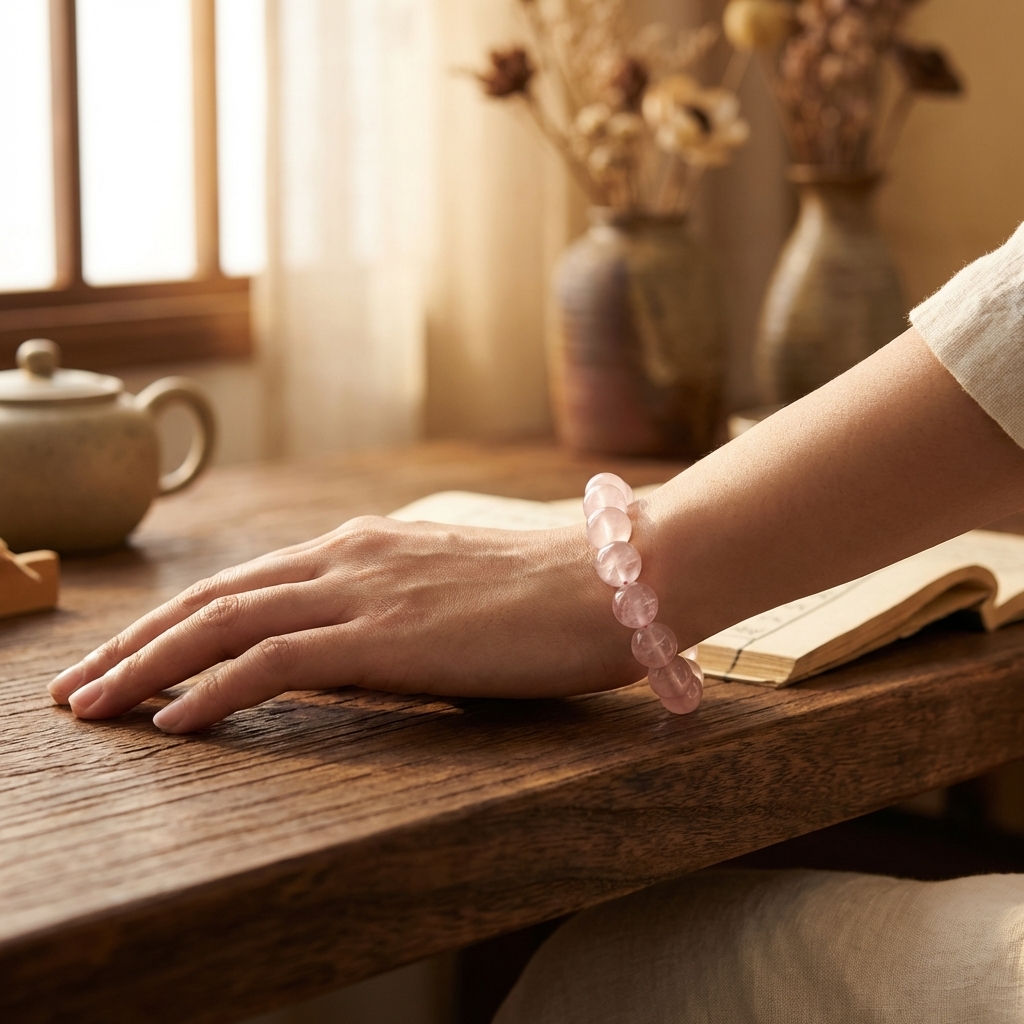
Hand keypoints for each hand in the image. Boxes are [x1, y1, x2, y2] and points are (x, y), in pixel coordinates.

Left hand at [48, 516, 639, 733]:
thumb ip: (380, 615)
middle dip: (135, 644)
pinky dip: (211, 689)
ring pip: (224, 624)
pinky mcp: (385, 634)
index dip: (175, 622)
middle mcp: (348, 555)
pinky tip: (171, 722)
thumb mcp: (447, 596)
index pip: (243, 583)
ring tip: (93, 708)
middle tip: (78, 687)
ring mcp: (363, 589)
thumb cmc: (546, 596)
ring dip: (148, 668)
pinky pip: (273, 661)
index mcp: (364, 545)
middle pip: (213, 598)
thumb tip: (326, 658)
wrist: (614, 580)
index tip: (129, 658)